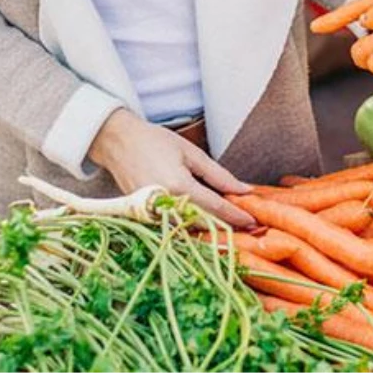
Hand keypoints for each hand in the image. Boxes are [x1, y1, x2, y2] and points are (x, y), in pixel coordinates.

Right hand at [88, 110, 256, 227]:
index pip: (215, 208)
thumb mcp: (192, 153)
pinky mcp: (144, 217)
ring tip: (233, 224)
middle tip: (250, 226)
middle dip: (228, 226)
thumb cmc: (154, 142)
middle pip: (204, 224)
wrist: (118, 143)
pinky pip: (174, 226)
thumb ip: (219, 175)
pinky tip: (207, 221)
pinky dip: (192, 226)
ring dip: (211, 229)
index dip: (237, 215)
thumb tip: (244, 190)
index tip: (254, 220)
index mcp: (178, 187)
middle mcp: (164, 205)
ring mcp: (152, 214)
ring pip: (189, 229)